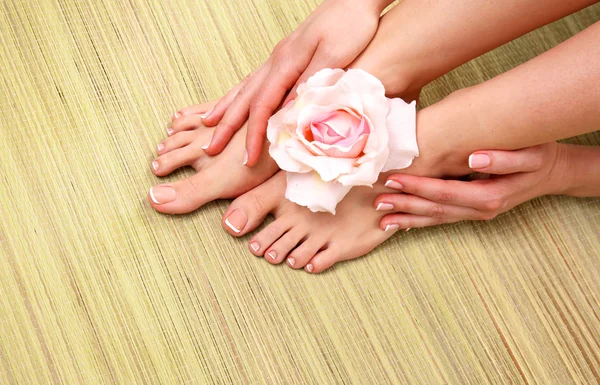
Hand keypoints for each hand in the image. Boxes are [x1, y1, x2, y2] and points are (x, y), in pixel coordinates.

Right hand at [186, 0, 391, 165]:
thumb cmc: (351, 24)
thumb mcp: (334, 56)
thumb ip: (309, 83)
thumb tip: (285, 113)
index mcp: (286, 63)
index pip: (262, 107)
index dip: (252, 135)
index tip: (246, 159)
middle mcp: (276, 61)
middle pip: (244, 99)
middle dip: (226, 127)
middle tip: (208, 149)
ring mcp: (278, 57)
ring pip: (245, 87)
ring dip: (227, 109)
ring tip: (207, 124)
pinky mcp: (286, 55)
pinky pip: (255, 80)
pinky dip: (240, 94)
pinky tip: (238, 99)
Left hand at [374, 142, 568, 229]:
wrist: (551, 173)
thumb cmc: (539, 156)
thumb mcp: (531, 154)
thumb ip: (505, 159)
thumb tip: (474, 158)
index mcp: (489, 196)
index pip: (444, 193)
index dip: (417, 187)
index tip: (393, 180)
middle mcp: (479, 209)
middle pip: (435, 210)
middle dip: (404, 205)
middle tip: (377, 202)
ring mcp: (475, 214)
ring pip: (436, 219)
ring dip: (408, 218)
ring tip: (382, 219)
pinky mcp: (472, 212)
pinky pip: (442, 219)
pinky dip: (421, 221)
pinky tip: (403, 223)